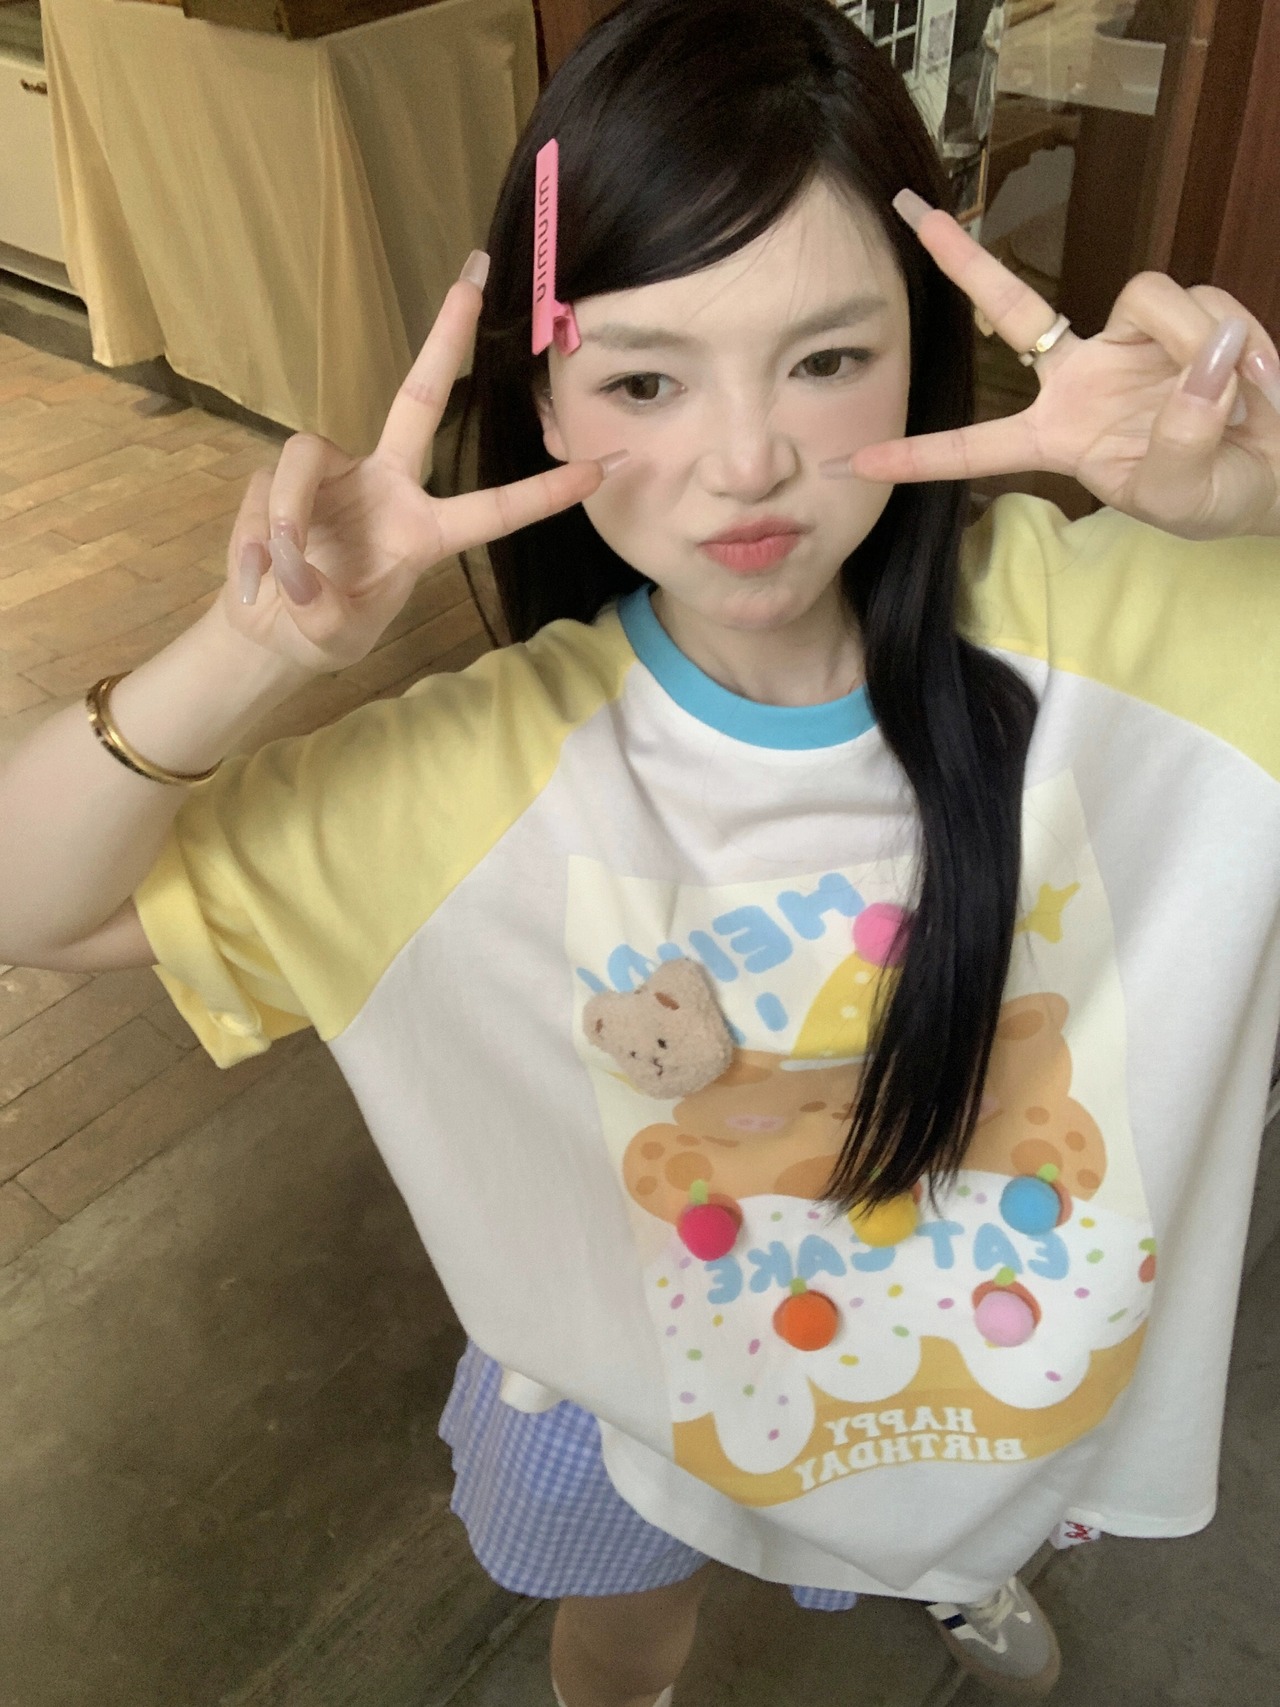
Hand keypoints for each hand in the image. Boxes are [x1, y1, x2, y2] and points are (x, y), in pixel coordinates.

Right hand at [219, 254, 621, 671]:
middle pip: (419, 397)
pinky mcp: (279, 477)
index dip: (546, 491)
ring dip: (287, 522)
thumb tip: (299, 575)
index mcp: (423, 533)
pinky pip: (265, 496)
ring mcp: (334, 476)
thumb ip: (326, 615)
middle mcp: (387, 488)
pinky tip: (256, 584)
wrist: (266, 632)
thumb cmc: (319, 632)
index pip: (495, 508)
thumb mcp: (338, 639)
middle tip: (477, 272)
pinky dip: (255, 546)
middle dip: (447, 335)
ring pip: (304, 460)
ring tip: (283, 584)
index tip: (604, 466)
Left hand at [836, 195, 1279, 540]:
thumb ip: (1178, 441)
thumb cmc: (1215, 494)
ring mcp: (1131, 341)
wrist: (1275, 468)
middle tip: (912, 213)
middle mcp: (1083, 378)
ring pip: (1148, 299)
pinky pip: (1205, 304)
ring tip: (1237, 397)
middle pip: (1011, 306)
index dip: (923, 454)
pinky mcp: (1188, 316)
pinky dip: (1238, 343)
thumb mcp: (1182, 495)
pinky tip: (1258, 380)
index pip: (978, 444)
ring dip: (1196, 344)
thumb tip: (1201, 365)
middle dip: (962, 259)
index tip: (861, 459)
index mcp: (1059, 437)